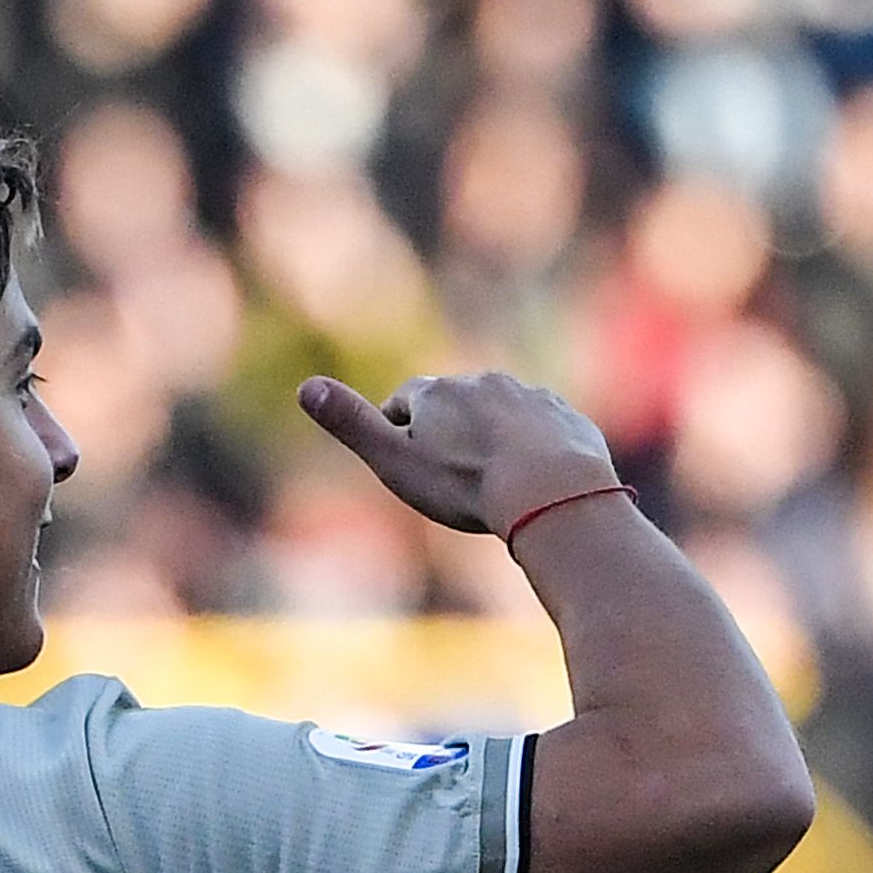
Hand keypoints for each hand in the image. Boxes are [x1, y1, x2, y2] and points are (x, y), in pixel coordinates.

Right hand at [300, 372, 621, 537]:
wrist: (552, 490)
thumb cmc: (466, 483)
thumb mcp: (395, 459)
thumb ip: (351, 424)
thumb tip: (305, 386)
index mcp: (438, 391)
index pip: (406, 401)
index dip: (400, 429)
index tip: (404, 458)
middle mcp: (484, 382)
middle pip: (456, 404)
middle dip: (450, 431)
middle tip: (450, 474)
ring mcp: (531, 396)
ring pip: (503, 415)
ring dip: (495, 438)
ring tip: (494, 479)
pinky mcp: (568, 418)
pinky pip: (546, 430)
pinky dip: (537, 448)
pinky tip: (536, 480)